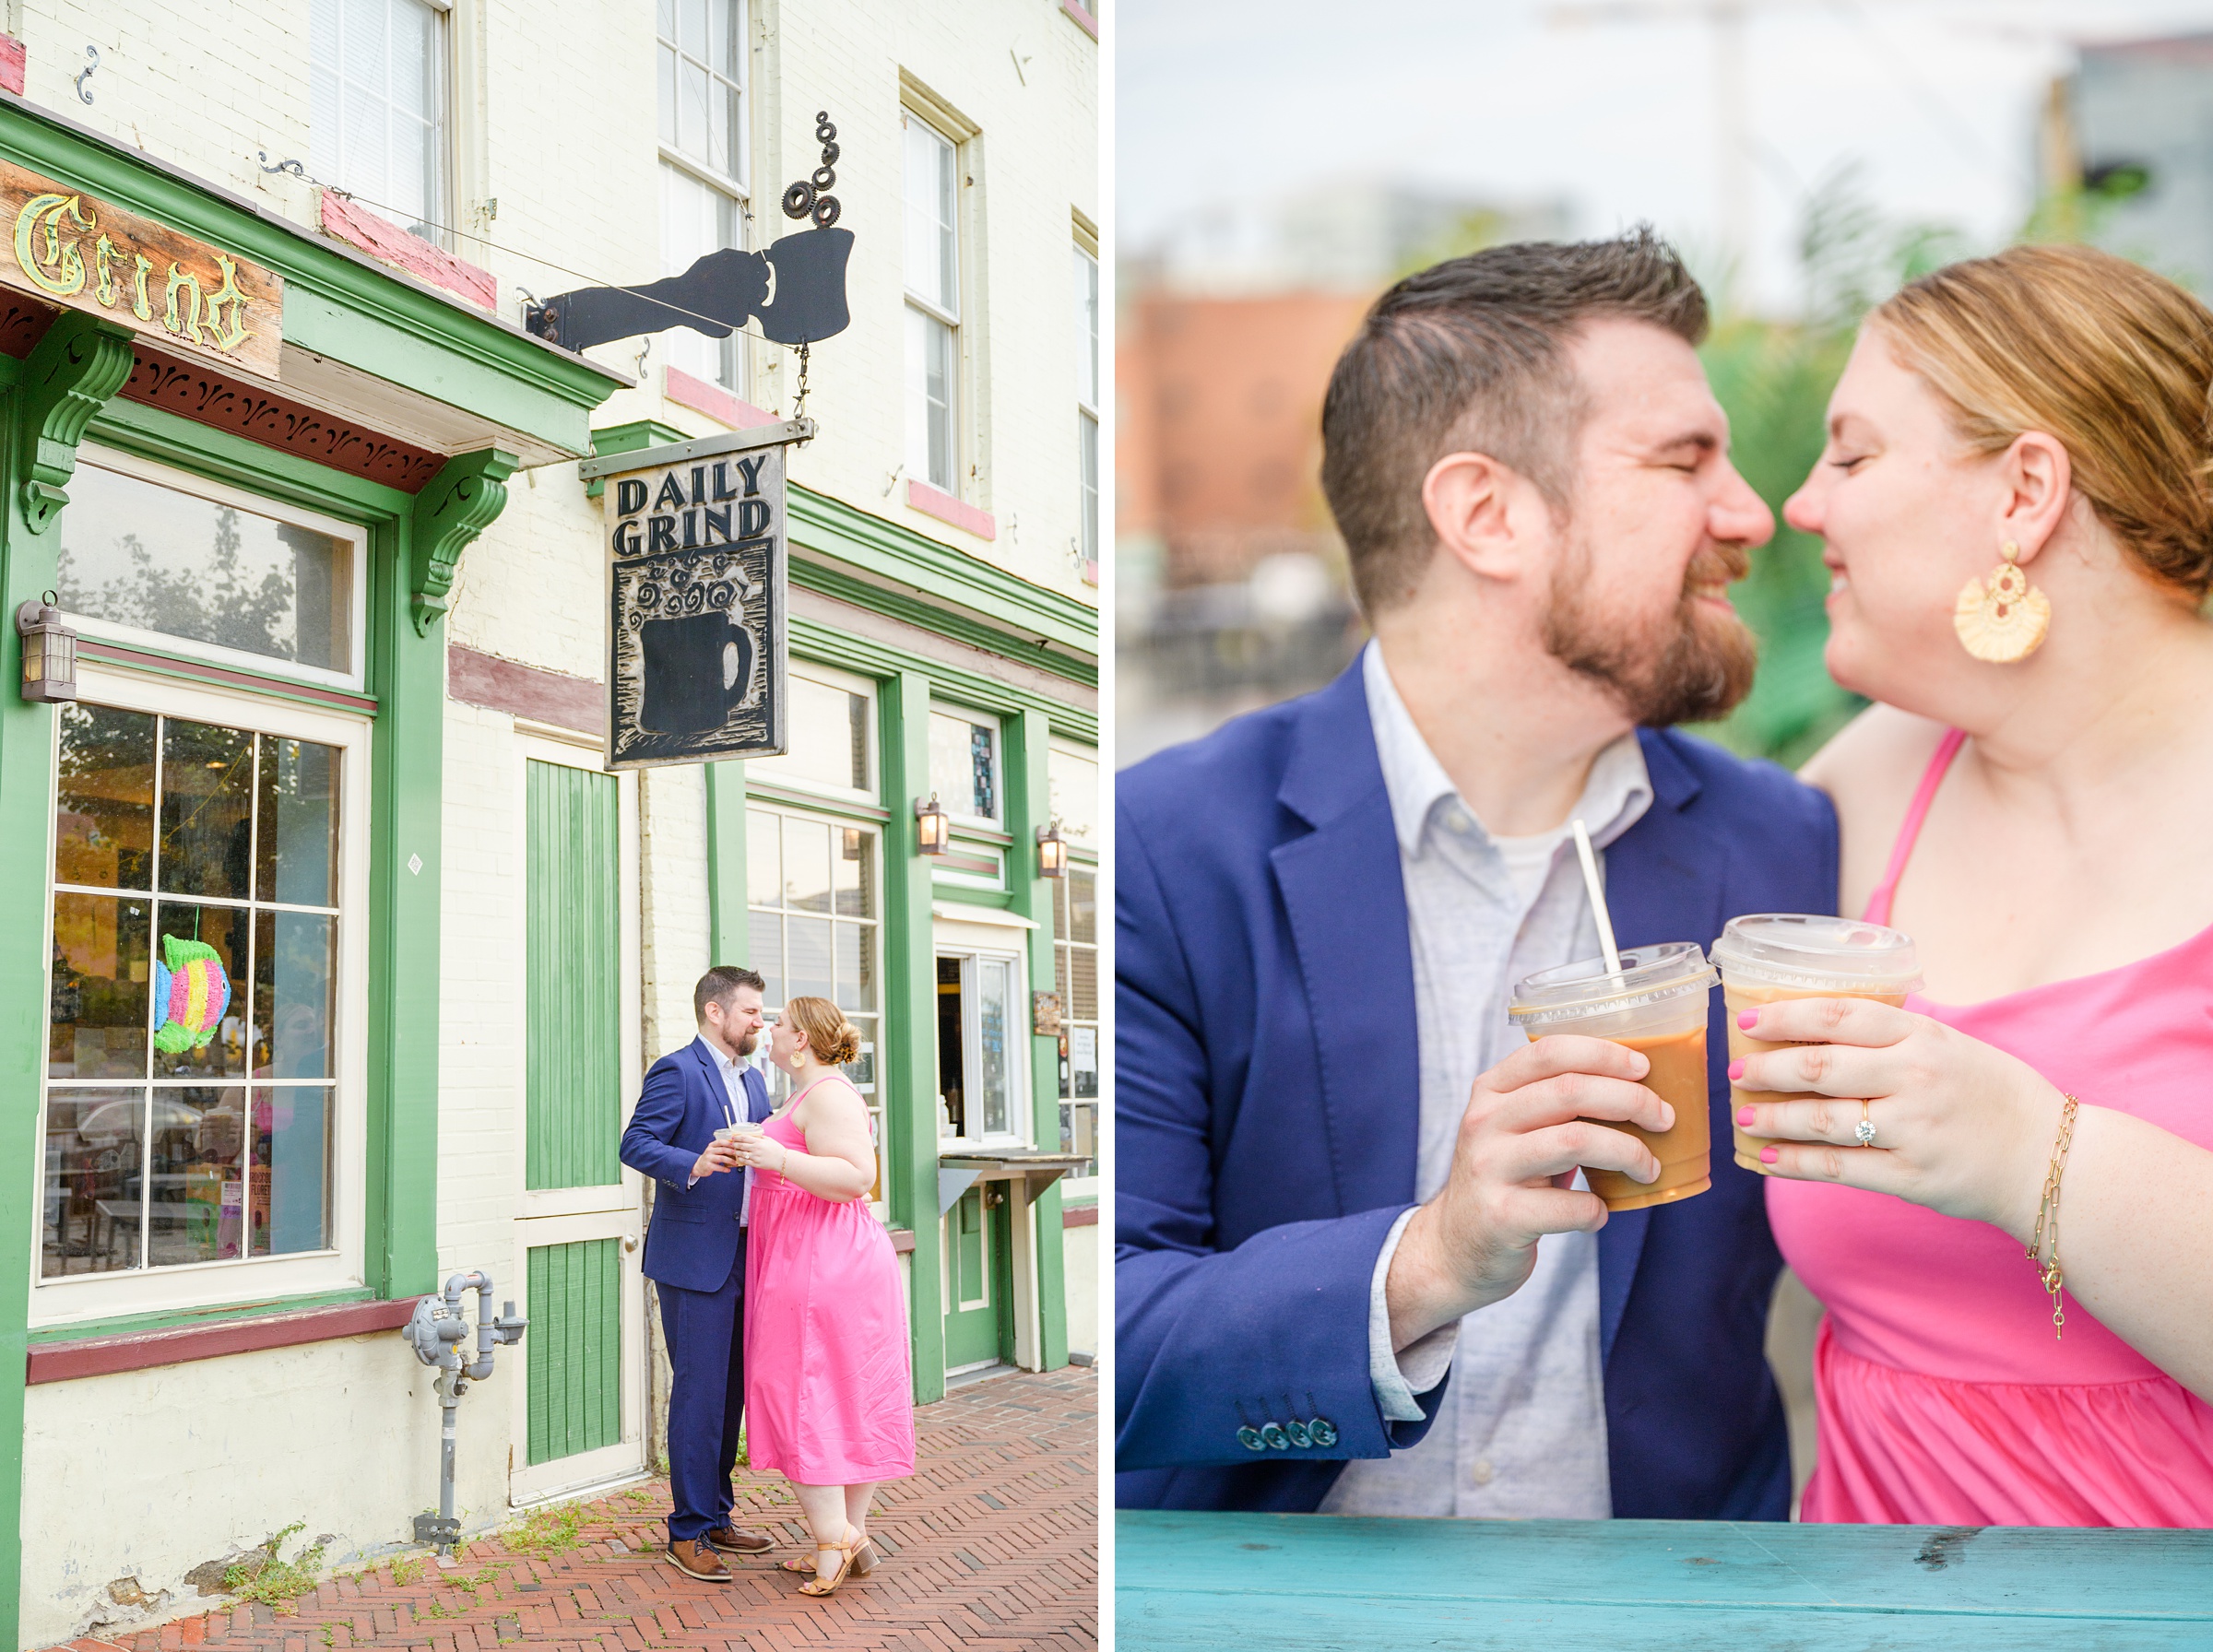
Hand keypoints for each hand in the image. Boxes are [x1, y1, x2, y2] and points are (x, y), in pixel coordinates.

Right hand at [690, 1138, 741, 1178]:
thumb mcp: (713, 1151)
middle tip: (737, 1153)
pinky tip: (728, 1170)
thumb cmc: (710, 1158)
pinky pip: (718, 1167)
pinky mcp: (708, 1166)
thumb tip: (735, 1148)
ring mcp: (708, 1158)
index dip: (728, 1143)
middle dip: (731, 1151)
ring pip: (721, 1158)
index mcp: (711, 1145)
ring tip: (735, 1163)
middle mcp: (709, 1151)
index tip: (735, 1144)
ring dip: (730, 1160)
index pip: (720, 1142)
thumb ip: (721, 1148)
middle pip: (722, 1149)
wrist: (699, 1166)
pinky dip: (724, 1169)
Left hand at [728, 1130, 784, 1170]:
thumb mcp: (769, 1140)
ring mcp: (755, 1157)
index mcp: (758, 1142)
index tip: (734, 1137)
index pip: (744, 1138)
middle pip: (741, 1146)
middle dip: (735, 1145)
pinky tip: (740, 1158)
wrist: (782, 1160)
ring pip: (741, 1154)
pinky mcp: (756, 1164)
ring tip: (735, 1151)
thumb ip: (761, 1137)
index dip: (737, 1137)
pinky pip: (745, 1162)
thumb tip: (754, 1135)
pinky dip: (741, 1160)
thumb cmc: (776, 1149)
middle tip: (732, 1144)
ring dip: (736, 1153)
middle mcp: (755, 1149)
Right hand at [1386, 1035, 1671, 1348]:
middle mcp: (1483, 1122)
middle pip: (1570, 1091)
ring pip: (1576, 1141)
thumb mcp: (1514, 1129)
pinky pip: (1571, 1206)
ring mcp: (1488, 1168)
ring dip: (1628, 1152)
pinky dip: (1599, 1209)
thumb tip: (1640, 1086)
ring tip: (1649, 1168)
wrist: (1455, 1247)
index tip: (1644, 1068)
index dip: (1603, 1054)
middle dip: (1632, 1100)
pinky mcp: (1501, 1216)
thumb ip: (1554, 1103)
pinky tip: (1600, 1212)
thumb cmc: (1507, 1180)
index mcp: (1489, 1091)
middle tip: (1664, 1118)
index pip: (1548, 1052)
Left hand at [1730, 996, 2062, 1238]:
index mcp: (1924, 1038)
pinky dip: (1795, 1164)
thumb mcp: (1952, 1047)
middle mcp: (1916, 1079)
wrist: (2053, 1161)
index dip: (1786, 1017)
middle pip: (1820, 1067)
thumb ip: (1895, 1037)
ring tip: (1744, 1116)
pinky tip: (1767, 1159)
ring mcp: (1913, 1130)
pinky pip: (1838, 1168)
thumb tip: (1818, 1026)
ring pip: (1821, 1119)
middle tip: (1736, 1071)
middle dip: (1766, 1069)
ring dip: (1773, 1117)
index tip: (1748, 1022)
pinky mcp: (1911, 1177)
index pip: (1840, 1016)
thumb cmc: (1994, 1097)